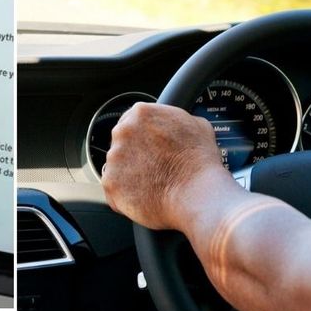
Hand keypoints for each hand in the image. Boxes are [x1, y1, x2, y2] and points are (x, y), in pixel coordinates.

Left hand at [101, 102, 234, 229]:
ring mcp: (114, 158)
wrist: (197, 194)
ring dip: (129, 174)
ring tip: (153, 184)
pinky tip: (145, 197)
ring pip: (117, 166)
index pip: (131, 119)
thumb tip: (175, 125)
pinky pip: (114, 189)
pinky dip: (125, 195)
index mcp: (141, 113)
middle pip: (121, 142)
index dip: (141, 135)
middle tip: (153, 167)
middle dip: (134, 154)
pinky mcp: (110, 183)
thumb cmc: (200, 162)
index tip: (147, 146)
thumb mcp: (197, 125)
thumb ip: (175, 120)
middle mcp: (123, 131)